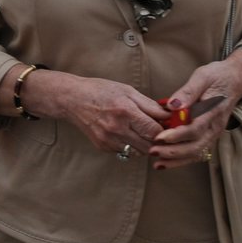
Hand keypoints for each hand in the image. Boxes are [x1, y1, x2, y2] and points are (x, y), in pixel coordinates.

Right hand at [16, 70, 165, 154]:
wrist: (73, 99)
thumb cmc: (101, 91)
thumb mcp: (127, 91)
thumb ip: (150, 105)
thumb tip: (169, 115)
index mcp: (126, 111)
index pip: (155, 130)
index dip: (165, 130)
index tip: (168, 126)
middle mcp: (117, 129)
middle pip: (149, 145)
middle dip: (158, 140)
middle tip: (159, 131)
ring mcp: (109, 140)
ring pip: (138, 152)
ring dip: (145, 144)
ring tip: (143, 132)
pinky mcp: (103, 147)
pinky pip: (125, 151)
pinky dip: (131, 145)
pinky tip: (127, 134)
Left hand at [151, 55, 241, 168]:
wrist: (236, 79)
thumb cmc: (218, 76)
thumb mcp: (202, 76)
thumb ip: (188, 91)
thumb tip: (173, 105)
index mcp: (213, 111)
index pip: (195, 128)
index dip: (177, 135)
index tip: (159, 137)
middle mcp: (215, 126)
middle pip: (195, 146)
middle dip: (173, 152)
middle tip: (153, 151)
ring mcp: (213, 133)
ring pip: (196, 153)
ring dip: (176, 160)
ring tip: (157, 163)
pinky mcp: (209, 135)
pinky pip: (196, 151)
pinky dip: (181, 159)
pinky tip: (166, 161)